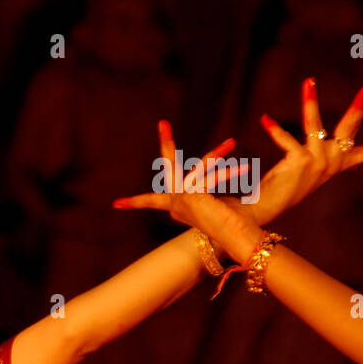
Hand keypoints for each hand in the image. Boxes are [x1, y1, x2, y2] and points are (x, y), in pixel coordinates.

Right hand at [112, 122, 261, 259]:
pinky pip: (211, 177)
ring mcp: (182, 200)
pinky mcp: (192, 197)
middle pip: (168, 167)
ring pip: (199, 167)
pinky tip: (246, 168)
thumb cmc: (232, 225)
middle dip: (166, 142)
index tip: (116, 204)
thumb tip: (207, 181)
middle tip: (163, 123)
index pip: (152, 202)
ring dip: (216, 153)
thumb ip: (207, 193)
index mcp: (178, 207)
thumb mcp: (216, 204)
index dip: (135, 202)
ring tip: (231, 143)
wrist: (239, 240)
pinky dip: (230, 173)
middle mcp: (176, 203)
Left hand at [244, 79, 362, 223]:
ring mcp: (316, 160)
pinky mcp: (298, 161)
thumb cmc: (291, 189)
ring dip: (310, 102)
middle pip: (349, 129)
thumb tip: (356, 166)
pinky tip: (265, 119)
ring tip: (309, 82)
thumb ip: (338, 165)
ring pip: (314, 125)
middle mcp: (330, 161)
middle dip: (358, 107)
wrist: (270, 207)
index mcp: (338, 164)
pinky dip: (274, 129)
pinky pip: (285, 139)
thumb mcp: (320, 175)